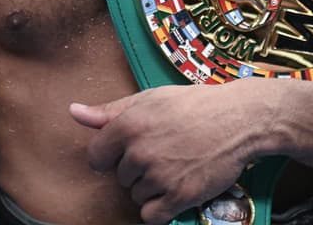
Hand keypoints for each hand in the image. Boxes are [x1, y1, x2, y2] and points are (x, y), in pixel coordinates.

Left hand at [70, 85, 253, 223]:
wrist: (238, 119)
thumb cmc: (194, 105)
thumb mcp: (149, 99)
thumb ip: (108, 111)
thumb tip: (74, 112)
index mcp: (128, 125)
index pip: (96, 157)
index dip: (110, 157)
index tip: (127, 153)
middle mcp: (140, 152)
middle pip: (120, 178)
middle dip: (137, 169)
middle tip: (164, 152)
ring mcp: (160, 176)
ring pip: (136, 196)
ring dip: (151, 188)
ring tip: (174, 166)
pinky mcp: (179, 196)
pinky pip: (151, 216)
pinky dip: (160, 208)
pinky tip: (174, 190)